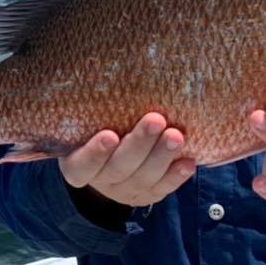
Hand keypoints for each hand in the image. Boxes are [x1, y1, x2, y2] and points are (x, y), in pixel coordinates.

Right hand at [59, 113, 196, 207]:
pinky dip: (175, 176)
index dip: (94, 153)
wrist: (107, 150)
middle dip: (139, 144)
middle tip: (155, 120)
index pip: (81, 165)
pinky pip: (162, 188)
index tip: (109, 135)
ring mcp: (124, 190)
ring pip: (143, 178)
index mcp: (76, 163)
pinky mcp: (147, 193)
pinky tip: (188, 163)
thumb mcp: (86, 118)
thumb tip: (102, 70)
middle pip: (118, 168)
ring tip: (176, 136)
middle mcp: (100, 180)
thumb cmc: (94, 125)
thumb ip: (92, 106)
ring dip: (161, 156)